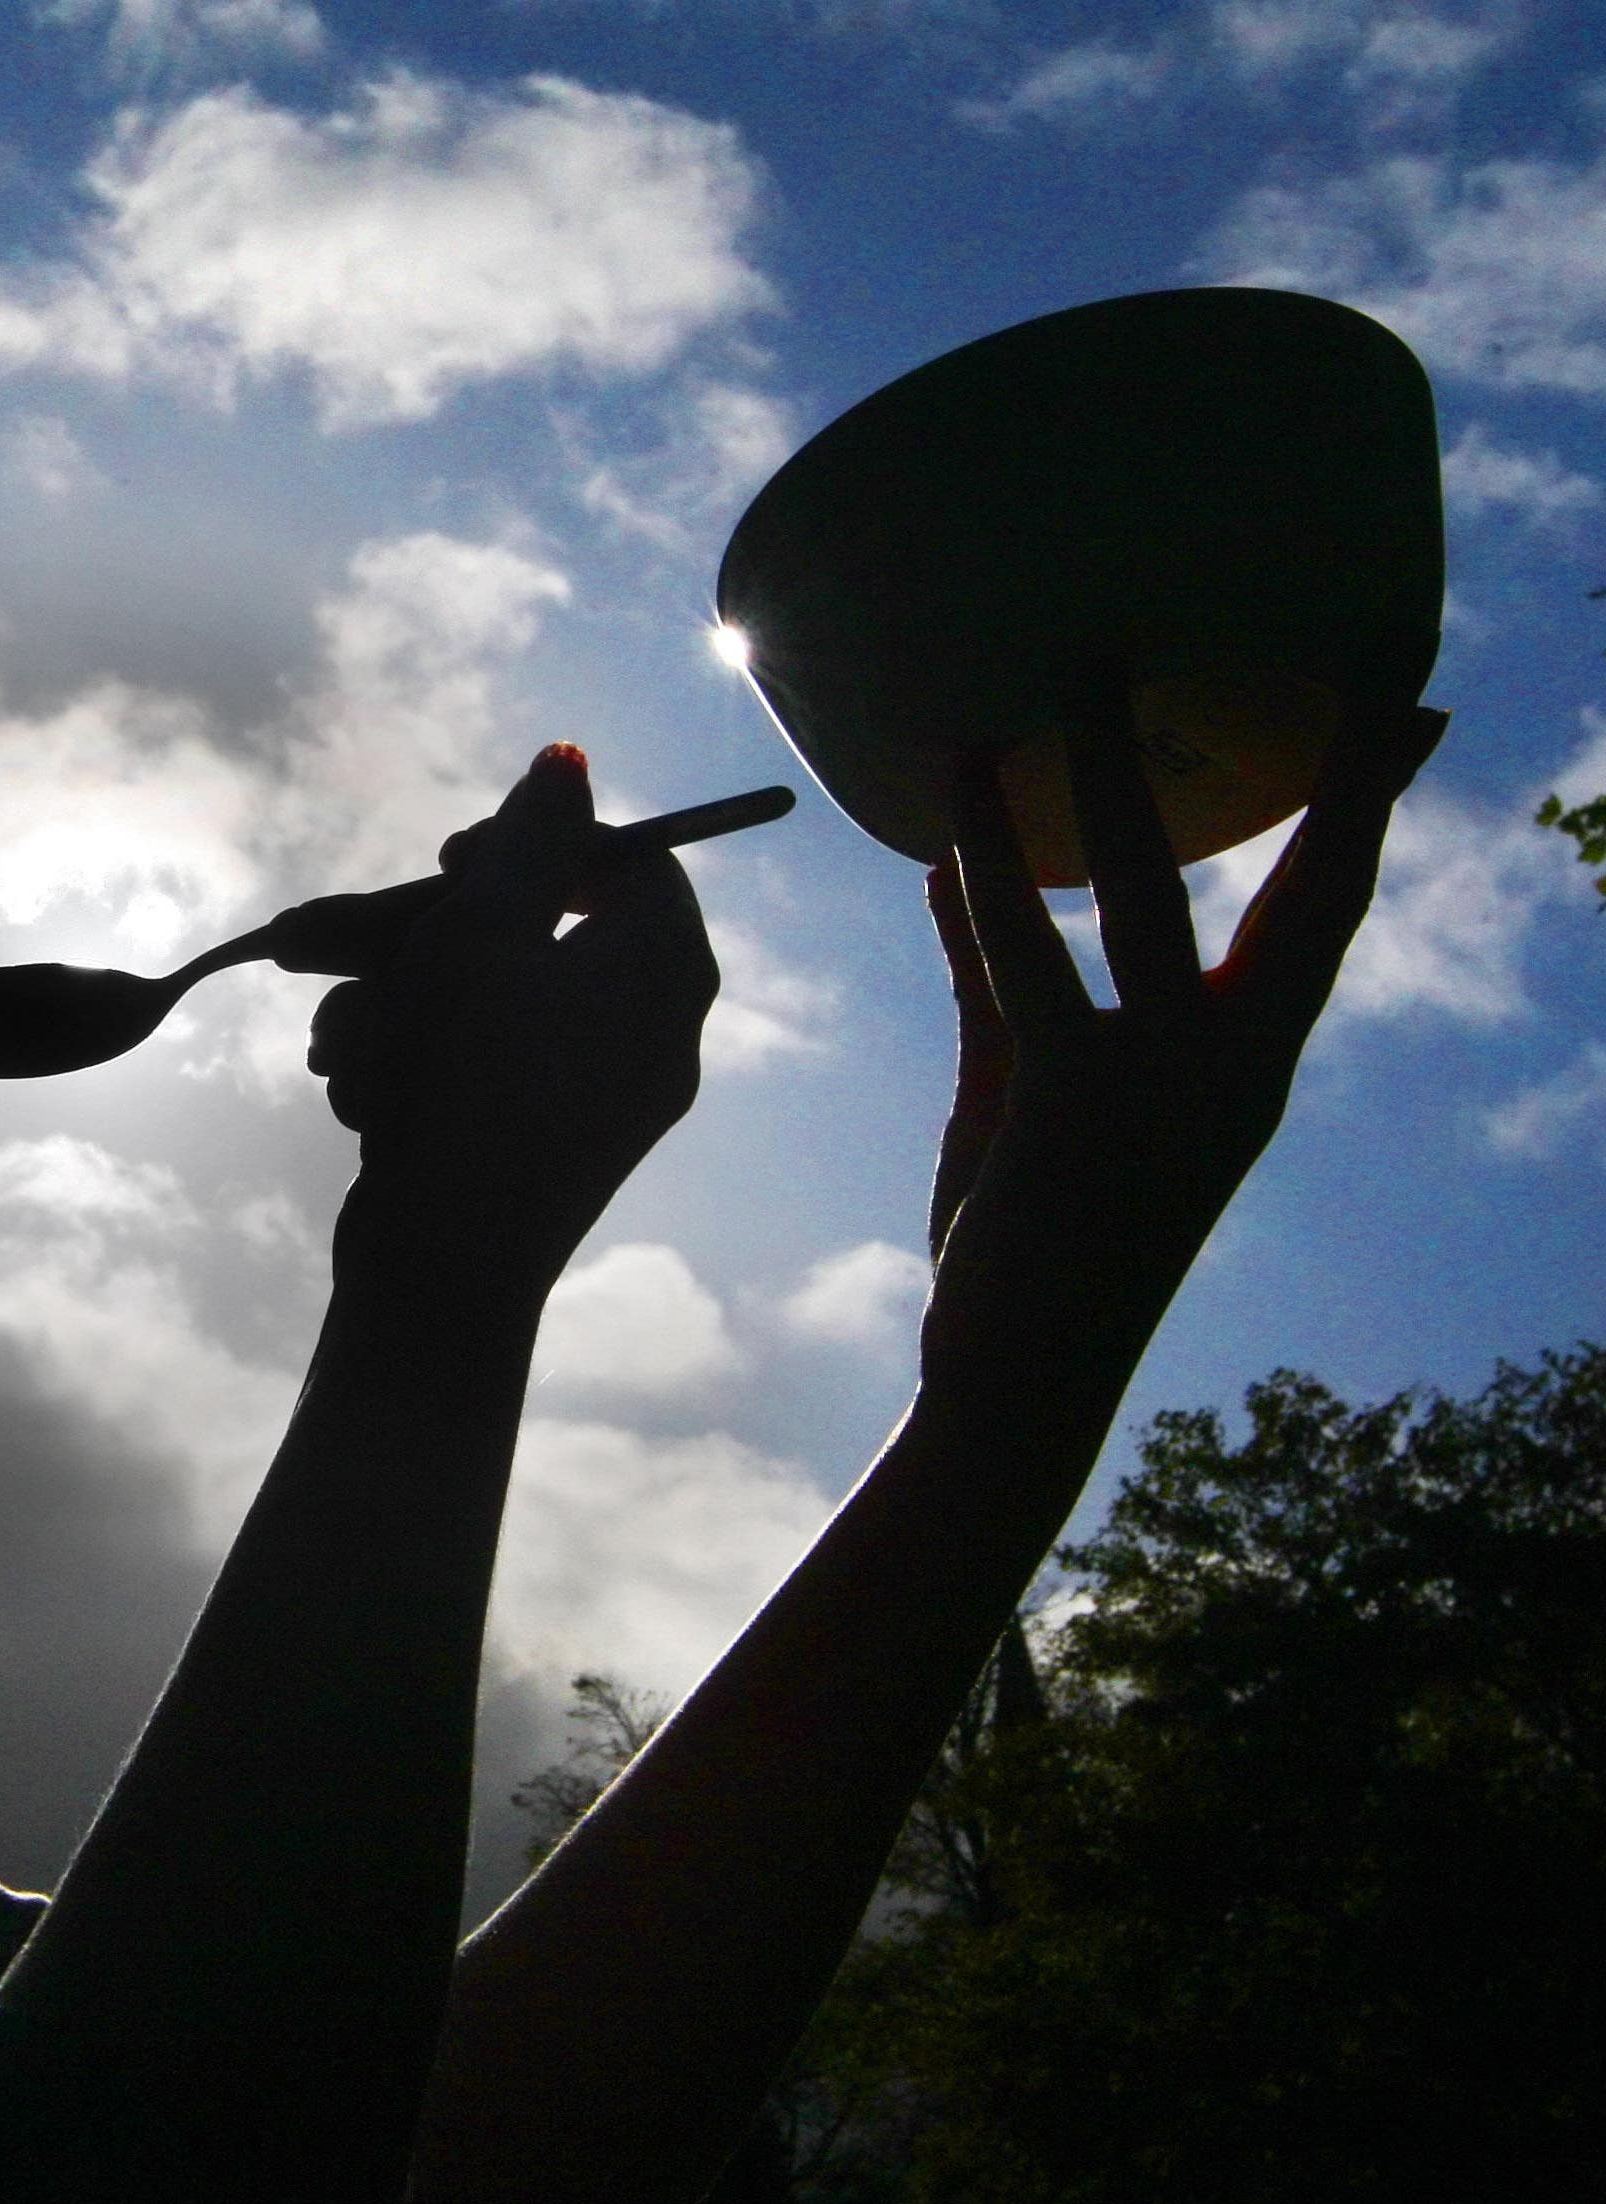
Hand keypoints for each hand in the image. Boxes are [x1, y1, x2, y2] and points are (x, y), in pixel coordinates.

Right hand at [309, 744, 719, 1302]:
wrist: (438, 1274)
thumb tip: (570, 759)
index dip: (528, 843)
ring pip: (484, 1001)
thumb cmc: (468, 1086)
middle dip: (413, 940)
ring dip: (392, 1007)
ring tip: (341, 1047)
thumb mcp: (484, 934)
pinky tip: (361, 1095)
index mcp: (665, 970)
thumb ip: (526, 839)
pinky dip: (413, 1066)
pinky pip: (481, 1066)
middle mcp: (652, 1028)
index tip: (446, 861)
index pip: (625, 858)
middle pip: (531, 932)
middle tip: (326, 942)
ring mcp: (599, 1094)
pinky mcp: (543, 1144)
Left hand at [923, 687, 1448, 1366]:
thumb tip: (958, 876)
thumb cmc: (1028, 1244)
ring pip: (1145, 886)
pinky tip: (954, 806)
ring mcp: (1165, 1083)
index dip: (1369, 806)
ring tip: (1078, 663)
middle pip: (1310, 888)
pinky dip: (987, 871)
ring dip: (1106, 766)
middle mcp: (1236, 1068)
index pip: (1332, 910)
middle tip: (1348, 657)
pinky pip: (1024, 954)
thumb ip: (1000, 989)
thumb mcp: (1023, 1096)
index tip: (1411, 705)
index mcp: (1250, 1068)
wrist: (1013, 1385)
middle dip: (1328, 768)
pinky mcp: (1071, 1099)